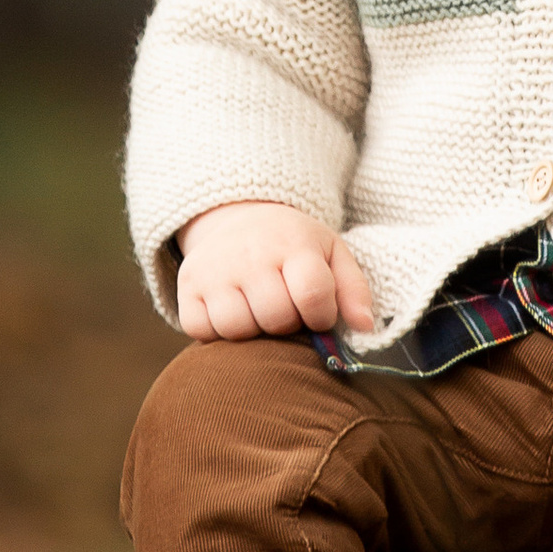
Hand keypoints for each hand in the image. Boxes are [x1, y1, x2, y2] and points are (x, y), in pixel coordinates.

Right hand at [175, 201, 376, 343]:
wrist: (240, 217)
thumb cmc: (293, 246)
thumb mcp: (331, 253)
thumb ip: (353, 290)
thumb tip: (365, 328)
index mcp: (293, 243)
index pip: (313, 295)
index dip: (321, 317)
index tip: (318, 315)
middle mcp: (251, 253)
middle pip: (276, 318)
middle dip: (288, 325)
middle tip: (287, 310)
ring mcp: (214, 269)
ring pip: (238, 330)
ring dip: (254, 332)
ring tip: (260, 312)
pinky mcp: (187, 286)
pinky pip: (202, 331)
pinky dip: (218, 334)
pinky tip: (233, 313)